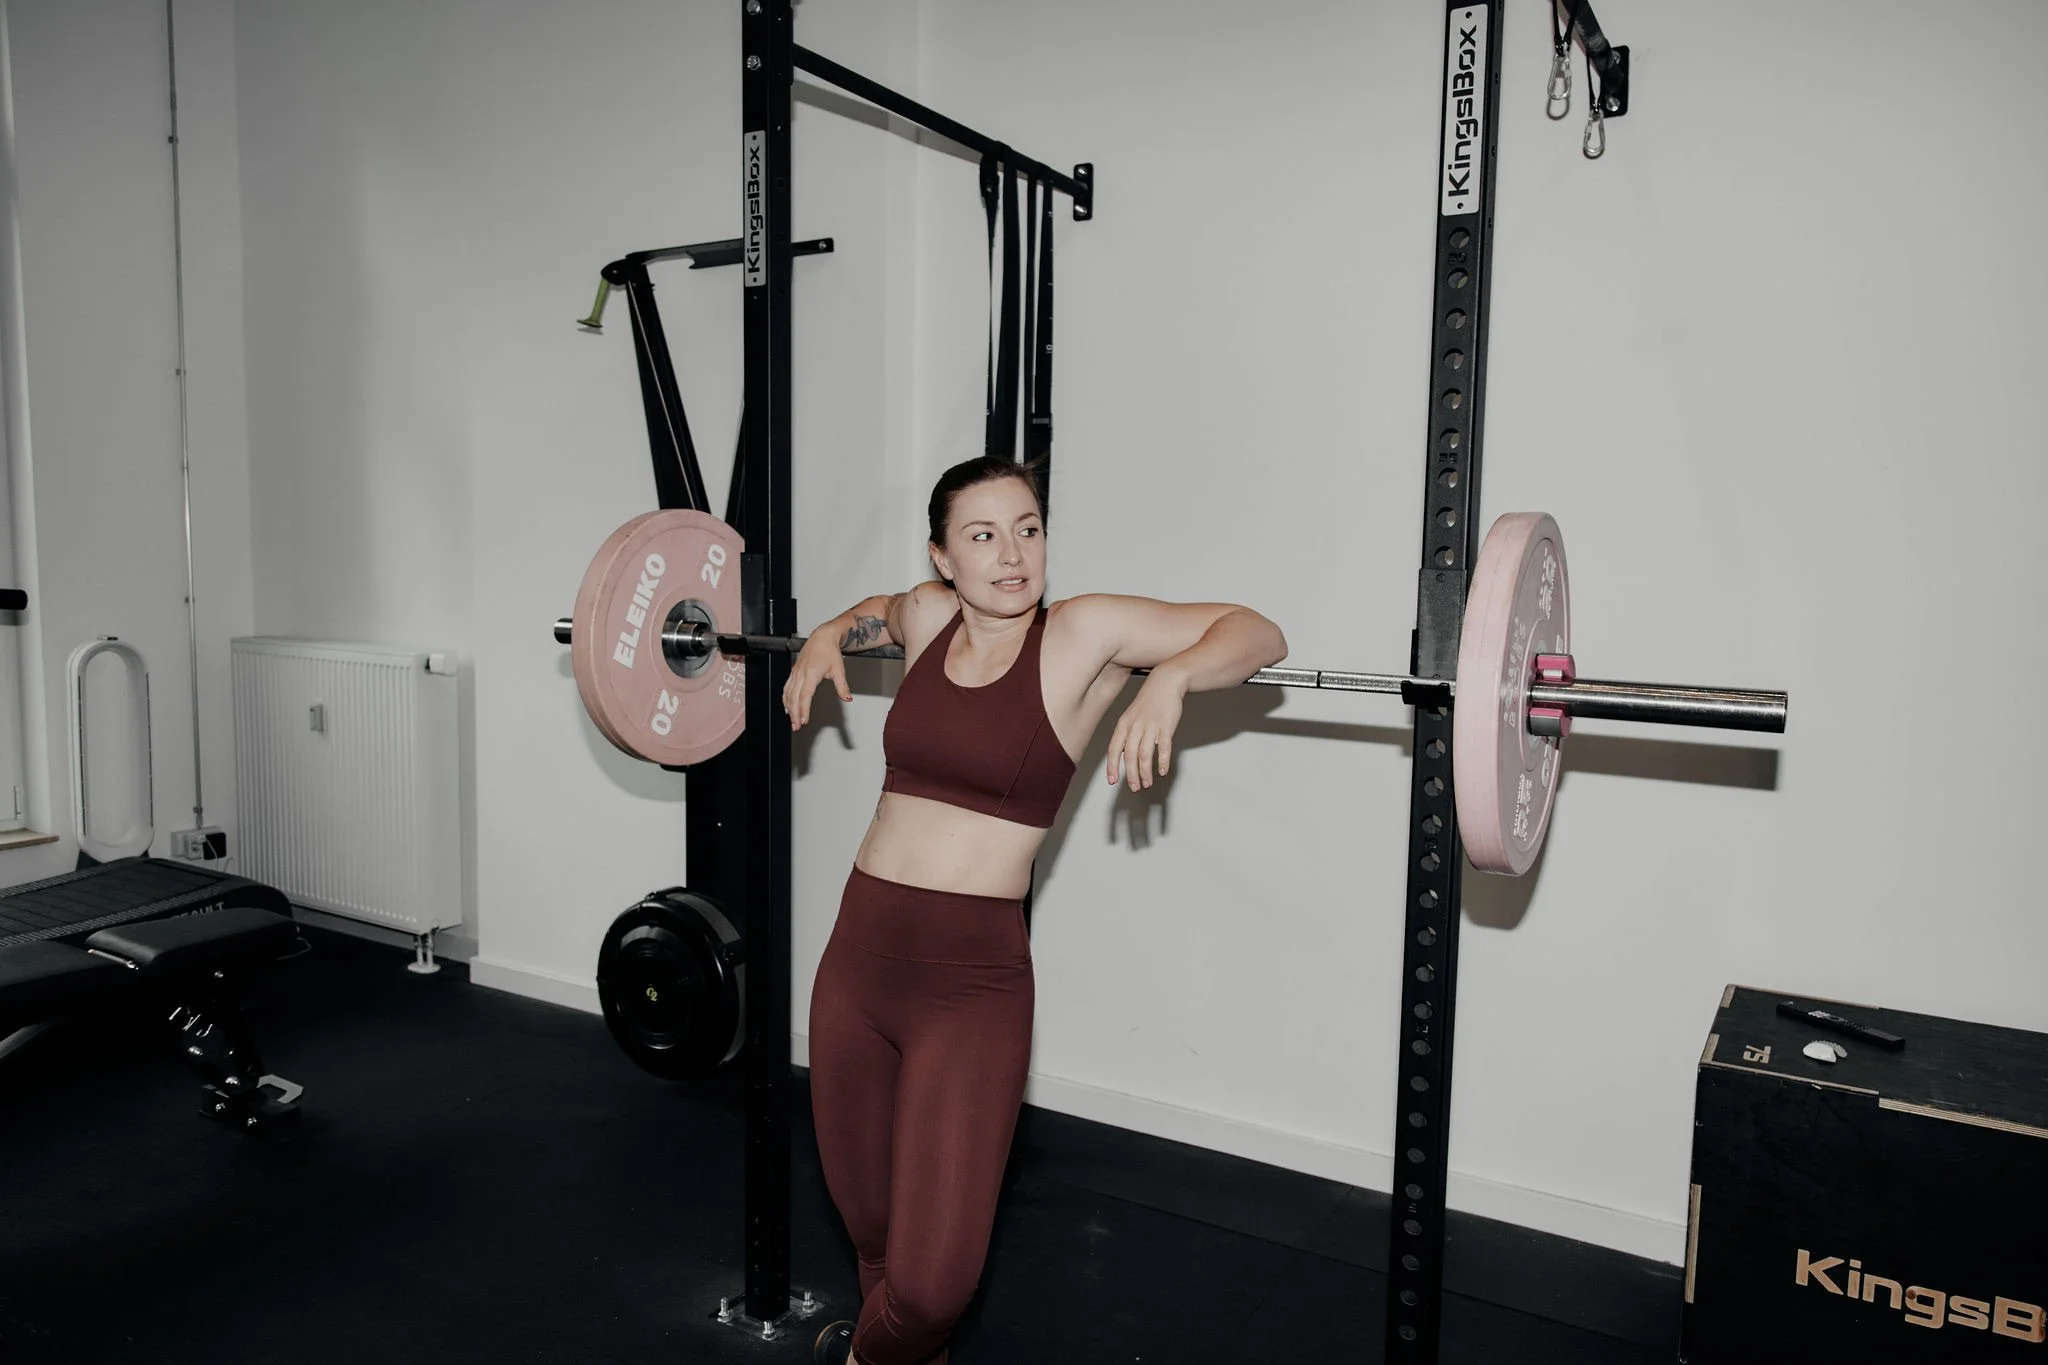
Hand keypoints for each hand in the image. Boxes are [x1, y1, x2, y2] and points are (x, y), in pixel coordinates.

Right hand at [782, 630, 850, 729]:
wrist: (822, 636)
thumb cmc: (830, 651)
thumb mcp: (839, 669)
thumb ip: (842, 686)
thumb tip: (847, 698)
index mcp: (811, 672)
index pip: (805, 695)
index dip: (803, 709)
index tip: (804, 720)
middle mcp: (801, 673)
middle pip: (794, 697)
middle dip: (794, 713)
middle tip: (796, 726)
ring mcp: (796, 672)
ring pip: (788, 693)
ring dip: (789, 708)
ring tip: (792, 720)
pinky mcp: (794, 671)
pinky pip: (787, 687)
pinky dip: (785, 698)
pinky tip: (787, 706)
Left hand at [1106, 671, 1185, 791]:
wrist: (1165, 682)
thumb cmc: (1148, 701)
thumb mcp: (1131, 716)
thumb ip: (1127, 735)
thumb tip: (1124, 755)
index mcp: (1124, 725)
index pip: (1114, 749)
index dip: (1112, 766)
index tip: (1112, 781)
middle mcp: (1135, 727)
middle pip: (1130, 756)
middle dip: (1131, 774)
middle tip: (1134, 787)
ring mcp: (1151, 727)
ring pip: (1145, 755)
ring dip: (1145, 772)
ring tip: (1147, 783)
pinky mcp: (1166, 727)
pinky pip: (1163, 748)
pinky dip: (1163, 761)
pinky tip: (1163, 771)